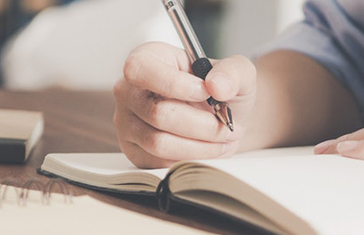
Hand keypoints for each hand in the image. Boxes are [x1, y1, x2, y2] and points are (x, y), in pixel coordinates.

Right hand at [114, 42, 256, 167]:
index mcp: (147, 59)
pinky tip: (208, 149)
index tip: (206, 92)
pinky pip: (159, 162)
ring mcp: (127, 123)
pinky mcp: (134, 151)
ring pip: (159, 143)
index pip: (140, 70)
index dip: (174, 84)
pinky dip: (190, 159)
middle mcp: (129, 90)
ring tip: (223, 139)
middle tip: (227, 126)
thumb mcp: (236, 72)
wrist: (221, 118)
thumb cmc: (221, 90)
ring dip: (199, 146)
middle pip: (156, 113)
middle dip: (201, 124)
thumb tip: (217, 86)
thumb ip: (232, 72)